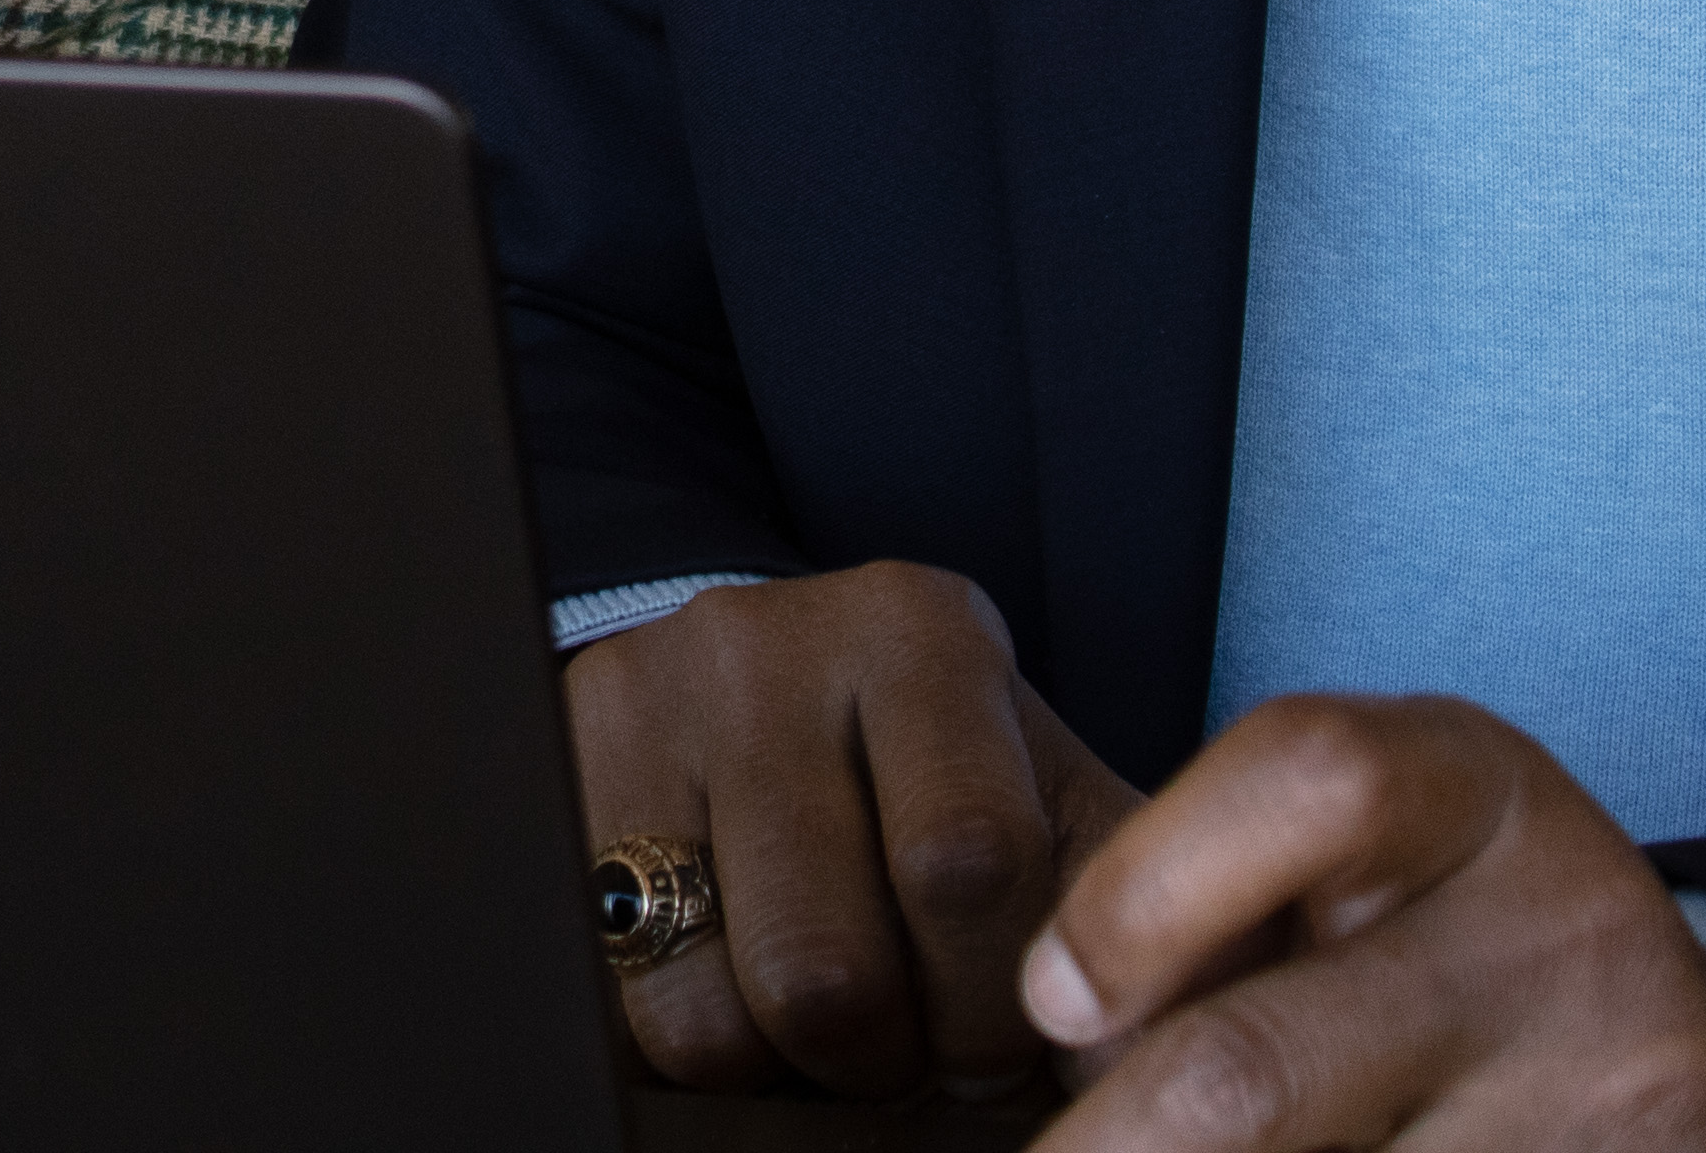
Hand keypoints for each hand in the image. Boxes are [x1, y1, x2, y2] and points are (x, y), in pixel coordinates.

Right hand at [563, 562, 1148, 1098]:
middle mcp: (764, 644)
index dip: (990, 1004)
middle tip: (911, 1049)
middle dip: (890, 1056)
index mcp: (919, 633)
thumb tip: (1146, 1072)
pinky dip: (701, 1047)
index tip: (999, 1035)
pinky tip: (745, 994)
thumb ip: (1126, 905)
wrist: (761, 685)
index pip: (966, 865)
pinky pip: (625, 1009)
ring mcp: (639, 706)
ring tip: (830, 1022)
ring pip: (714, 1012)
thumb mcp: (1051, 803)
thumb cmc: (942, 776)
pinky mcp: (559, 787)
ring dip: (789, 1069)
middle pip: (827, 962)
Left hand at [1019, 692, 1705, 1150]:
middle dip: (1108, 1144)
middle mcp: (1563, 938)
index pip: (1309, 781)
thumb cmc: (1430, 947)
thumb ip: (1210, 905)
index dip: (1139, 895)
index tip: (1053, 1001)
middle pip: (1254, 1069)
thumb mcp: (1352, 867)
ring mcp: (1609, 1109)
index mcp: (1478, 792)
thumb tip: (1053, 1024)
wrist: (1662, 1075)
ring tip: (1156, 1150)